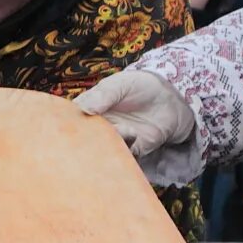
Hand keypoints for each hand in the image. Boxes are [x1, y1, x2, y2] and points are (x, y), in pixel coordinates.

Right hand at [76, 70, 197, 164]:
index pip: (72, 119)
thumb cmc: (141, 86)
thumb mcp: (121, 84)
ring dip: (108, 147)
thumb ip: (103, 95)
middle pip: (85, 139)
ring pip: (103, 150)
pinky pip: (123, 158)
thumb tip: (84, 109)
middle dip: (86, 142)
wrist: (173, 98)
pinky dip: (124, 156)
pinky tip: (131, 141)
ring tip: (122, 131)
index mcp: (91, 108)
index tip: (70, 127)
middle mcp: (99, 127)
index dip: (68, 125)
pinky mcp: (132, 150)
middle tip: (93, 137)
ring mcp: (115, 139)